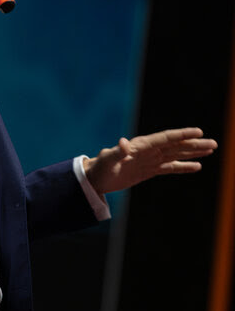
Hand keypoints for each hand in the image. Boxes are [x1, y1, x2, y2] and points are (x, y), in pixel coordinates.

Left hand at [84, 127, 216, 195]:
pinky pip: (169, 167)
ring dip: (192, 152)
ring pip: (175, 154)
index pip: (165, 138)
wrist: (96, 178)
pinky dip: (183, 166)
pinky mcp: (149, 170)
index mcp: (140, 146)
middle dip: (194, 144)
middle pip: (175, 145)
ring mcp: (149, 160)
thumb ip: (116, 152)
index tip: (198, 131)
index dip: (181, 135)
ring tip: (210, 149)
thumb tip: (123, 142)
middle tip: (214, 143)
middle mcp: (147, 151)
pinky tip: (197, 165)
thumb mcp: (107, 160)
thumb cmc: (100, 168)